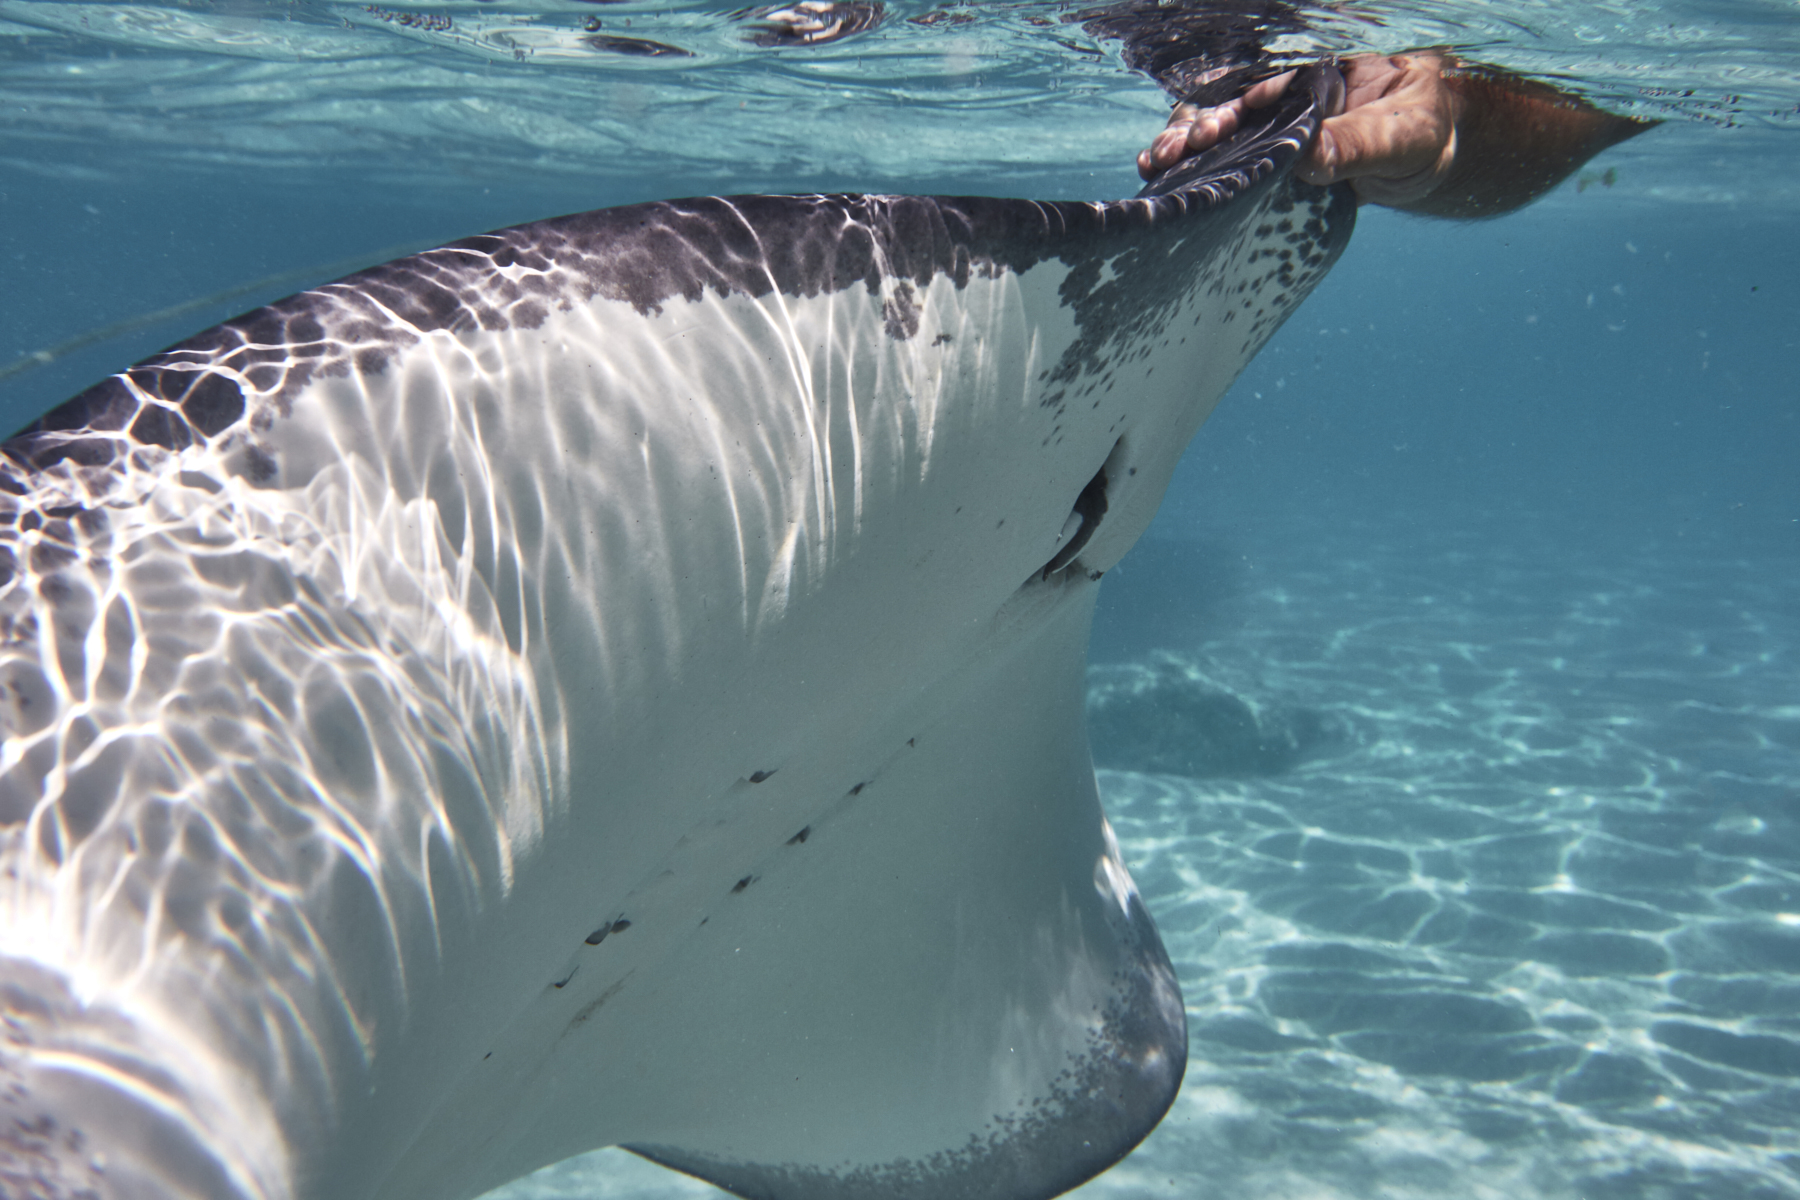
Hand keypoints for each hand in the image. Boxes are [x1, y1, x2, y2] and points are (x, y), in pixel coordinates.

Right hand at [1137, 54, 1463, 209]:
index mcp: (1318, 66)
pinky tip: (1162, 179)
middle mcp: (1287, 89)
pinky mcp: (1265, 155)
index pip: (1265, 77)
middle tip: (1176, 152)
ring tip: (1158, 164)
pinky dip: (1193, 166)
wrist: (1429, 159)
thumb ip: (1360, 144)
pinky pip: (1224, 155)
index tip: (1213, 130)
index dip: (1232, 102)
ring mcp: (1272, 123)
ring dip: (1182, 142)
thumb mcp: (1404, 134)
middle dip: (1195, 122)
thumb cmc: (1426, 130)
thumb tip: (1308, 159)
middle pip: (1227, 97)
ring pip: (1216, 125)